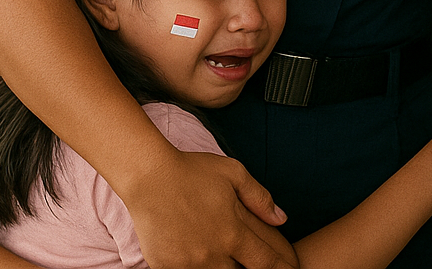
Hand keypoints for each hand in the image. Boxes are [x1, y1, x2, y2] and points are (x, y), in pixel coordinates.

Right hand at [123, 150, 297, 268]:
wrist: (149, 177)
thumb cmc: (193, 171)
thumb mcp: (234, 174)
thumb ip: (259, 198)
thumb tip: (282, 218)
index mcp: (233, 233)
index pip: (265, 263)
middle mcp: (213, 254)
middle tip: (251, 259)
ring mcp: (189, 265)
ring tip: (226, 256)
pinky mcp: (167, 268)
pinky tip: (199, 255)